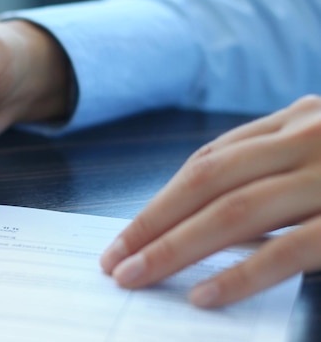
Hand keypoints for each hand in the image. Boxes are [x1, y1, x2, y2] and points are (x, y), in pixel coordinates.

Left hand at [100, 95, 320, 306]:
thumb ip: (277, 165)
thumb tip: (208, 212)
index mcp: (295, 121)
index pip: (209, 161)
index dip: (163, 199)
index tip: (130, 234)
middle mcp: (305, 137)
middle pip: (206, 182)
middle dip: (152, 223)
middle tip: (114, 260)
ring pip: (233, 211)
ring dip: (175, 247)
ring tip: (136, 277)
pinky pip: (287, 250)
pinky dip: (240, 274)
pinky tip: (202, 295)